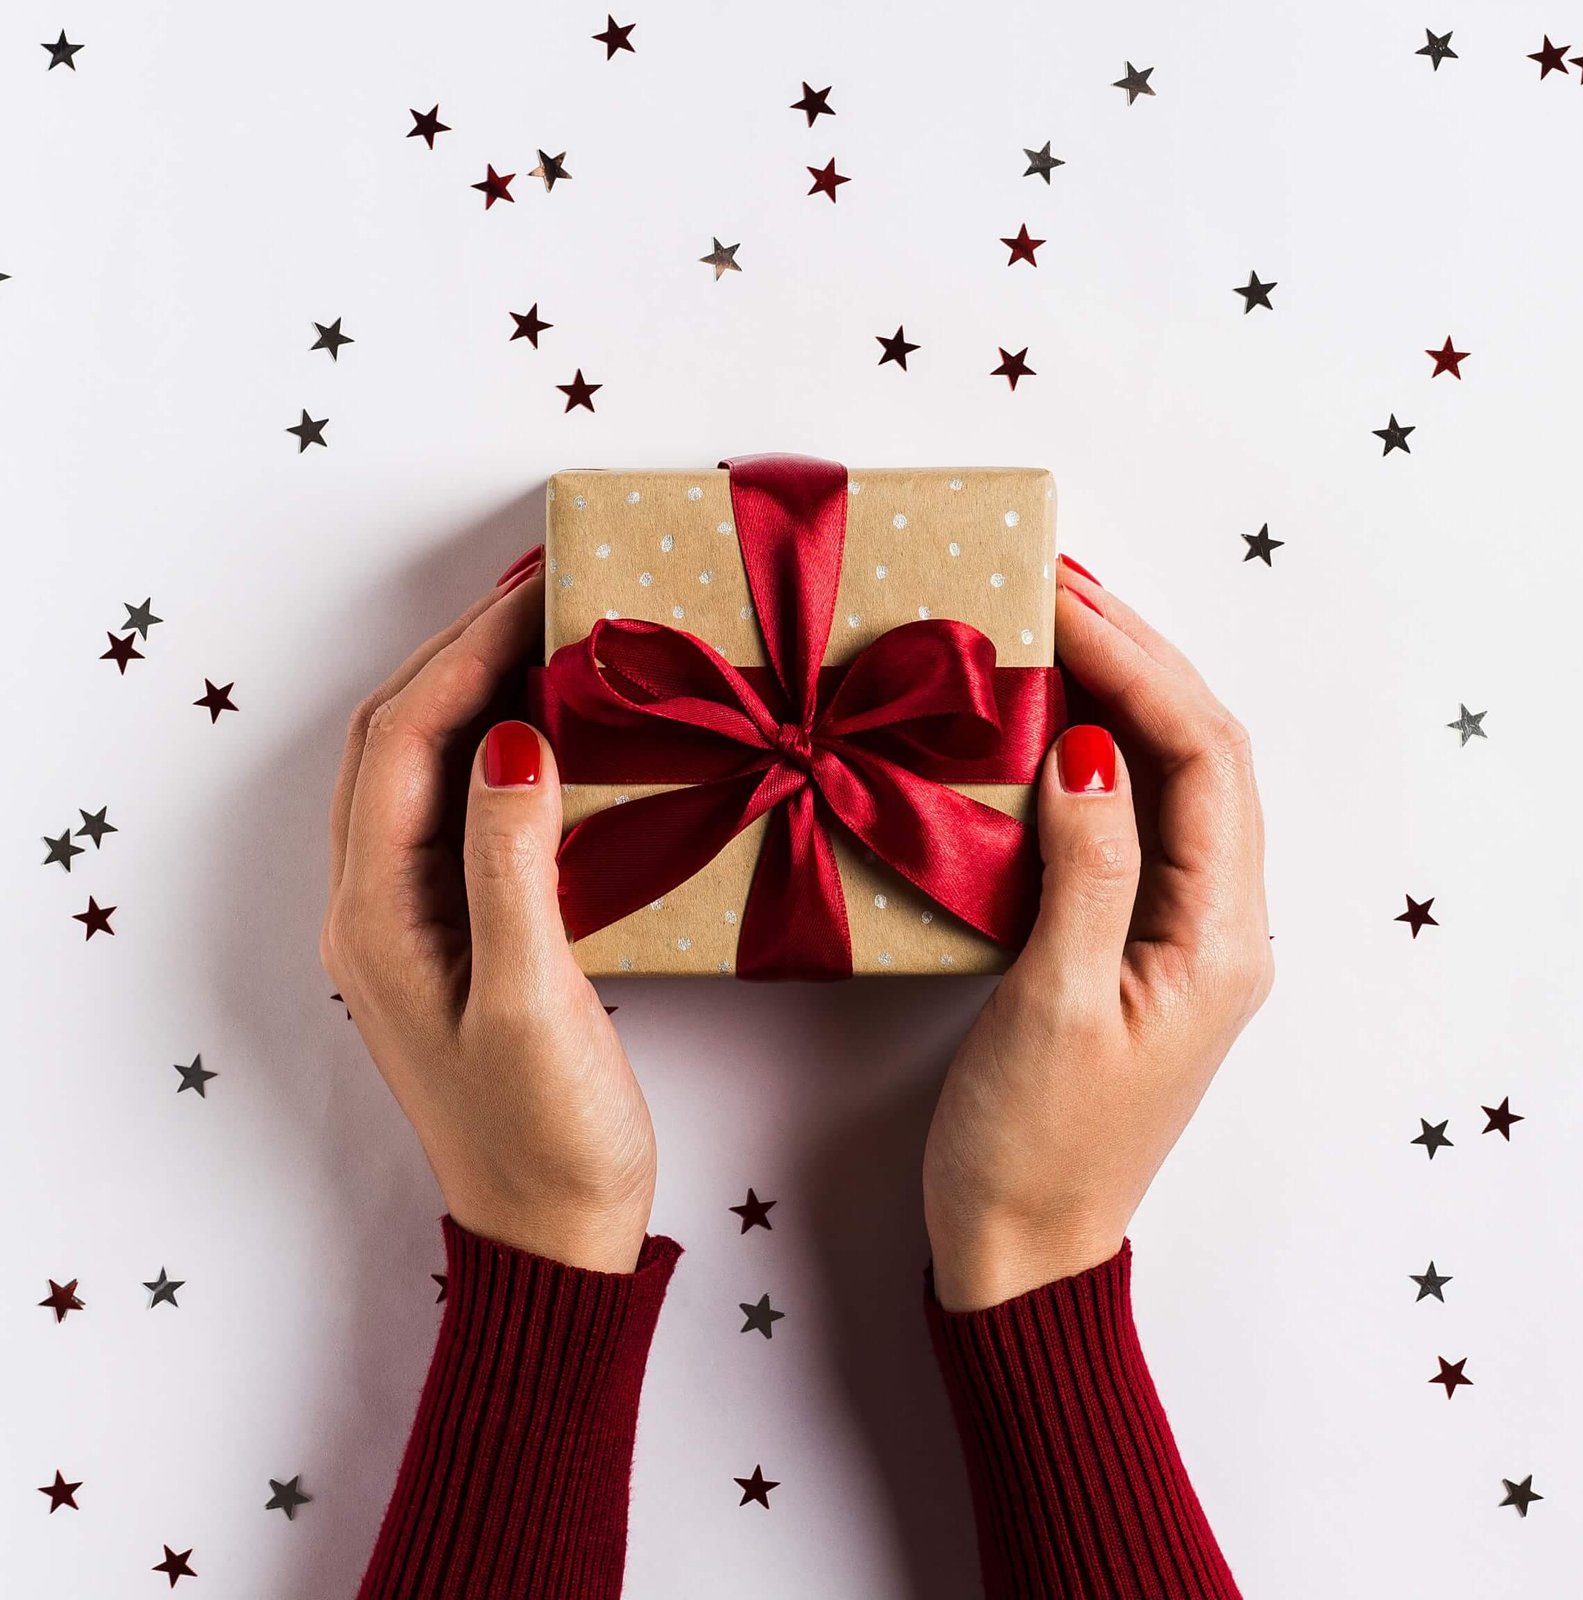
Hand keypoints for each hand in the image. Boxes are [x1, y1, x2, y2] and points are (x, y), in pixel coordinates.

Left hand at [319, 549, 657, 1271]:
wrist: (554, 1232)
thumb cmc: (546, 1135)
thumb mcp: (531, 1000)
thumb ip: (510, 866)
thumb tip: (508, 738)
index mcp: (377, 917)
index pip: (406, 743)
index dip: (466, 652)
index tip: (538, 587)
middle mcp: (375, 908)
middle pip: (398, 741)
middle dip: (461, 651)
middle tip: (541, 587)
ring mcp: (411, 922)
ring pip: (424, 770)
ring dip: (474, 691)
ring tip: (546, 633)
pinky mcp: (456, 935)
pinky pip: (459, 811)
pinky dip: (497, 750)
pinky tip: (550, 730)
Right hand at [922, 558, 1272, 1309]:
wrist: (1020, 1249)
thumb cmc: (1032, 1147)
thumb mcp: (1053, 1006)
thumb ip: (1085, 871)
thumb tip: (1088, 748)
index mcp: (1220, 939)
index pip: (1203, 759)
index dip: (1140, 665)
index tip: (1061, 600)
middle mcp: (1219, 926)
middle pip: (1200, 755)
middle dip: (1138, 657)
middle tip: (1057, 583)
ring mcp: (1177, 935)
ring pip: (1168, 782)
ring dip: (1118, 696)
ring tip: (1053, 625)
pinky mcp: (1129, 945)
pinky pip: (1128, 823)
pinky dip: (1091, 757)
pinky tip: (1043, 724)